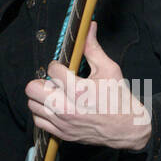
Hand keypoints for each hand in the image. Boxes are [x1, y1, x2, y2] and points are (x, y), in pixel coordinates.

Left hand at [24, 23, 150, 149]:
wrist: (128, 128)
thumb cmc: (120, 99)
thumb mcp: (109, 69)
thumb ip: (93, 48)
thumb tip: (89, 27)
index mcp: (80, 91)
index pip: (52, 70)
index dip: (57, 65)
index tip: (64, 68)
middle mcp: (68, 109)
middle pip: (33, 89)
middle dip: (41, 81)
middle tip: (54, 81)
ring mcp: (64, 123)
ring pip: (33, 105)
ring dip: (41, 97)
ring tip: (55, 94)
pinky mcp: (63, 134)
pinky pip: (39, 121)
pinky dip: (43, 112)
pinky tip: (55, 107)